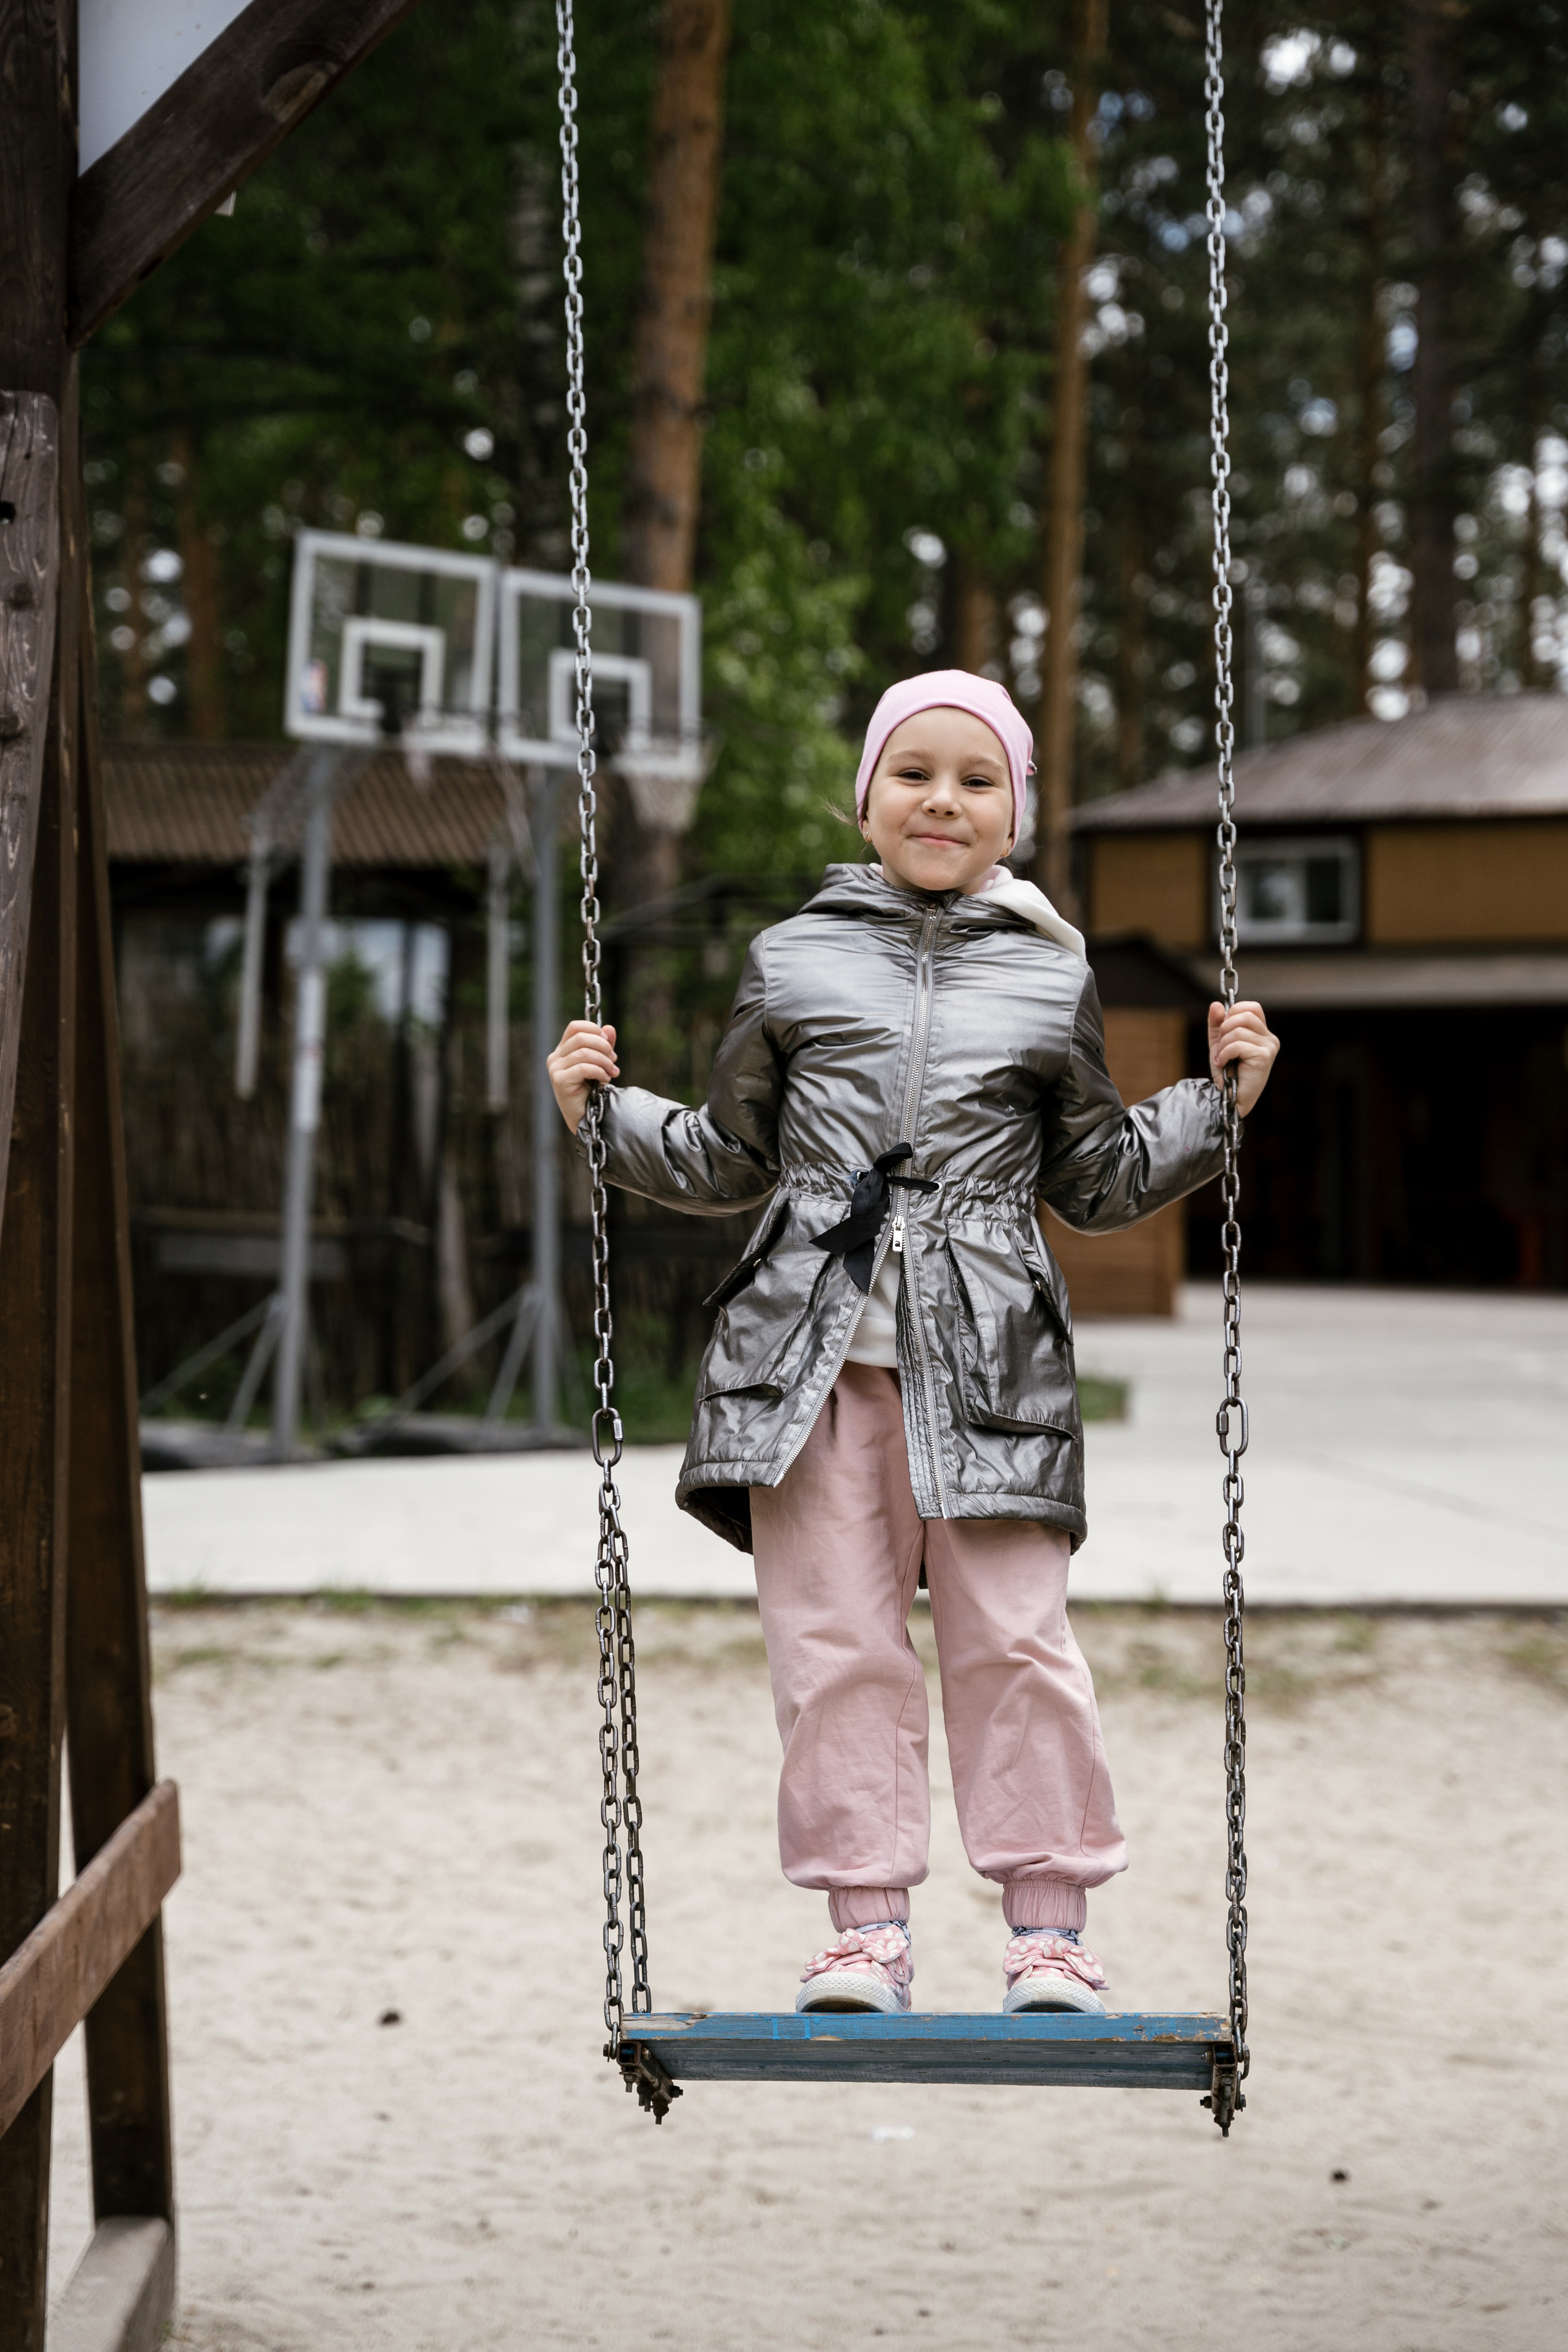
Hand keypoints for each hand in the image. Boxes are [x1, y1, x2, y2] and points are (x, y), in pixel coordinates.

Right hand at [547, 1020, 618, 1130]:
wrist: (586, 1116)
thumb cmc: (591, 1089)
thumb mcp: (601, 1063)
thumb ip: (604, 1046)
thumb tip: (609, 1028)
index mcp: (563, 1050)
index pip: (575, 1027)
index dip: (593, 1029)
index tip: (608, 1041)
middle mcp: (555, 1057)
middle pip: (581, 1038)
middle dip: (603, 1047)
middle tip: (614, 1060)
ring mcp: (555, 1068)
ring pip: (584, 1053)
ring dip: (604, 1061)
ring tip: (613, 1072)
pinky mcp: (559, 1080)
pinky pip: (583, 1068)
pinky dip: (599, 1072)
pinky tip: (605, 1080)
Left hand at [1208, 1000, 1278, 1116]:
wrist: (1228, 1096)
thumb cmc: (1227, 1072)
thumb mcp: (1219, 1043)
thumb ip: (1217, 1024)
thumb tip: (1216, 1005)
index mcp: (1262, 1033)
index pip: (1252, 1007)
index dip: (1234, 1012)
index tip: (1223, 1028)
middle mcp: (1270, 1038)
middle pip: (1245, 1015)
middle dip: (1225, 1028)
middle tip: (1221, 1046)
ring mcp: (1269, 1047)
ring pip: (1238, 1030)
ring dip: (1222, 1045)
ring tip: (1221, 1058)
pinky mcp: (1264, 1057)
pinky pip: (1238, 1045)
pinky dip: (1224, 1054)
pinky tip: (1224, 1064)